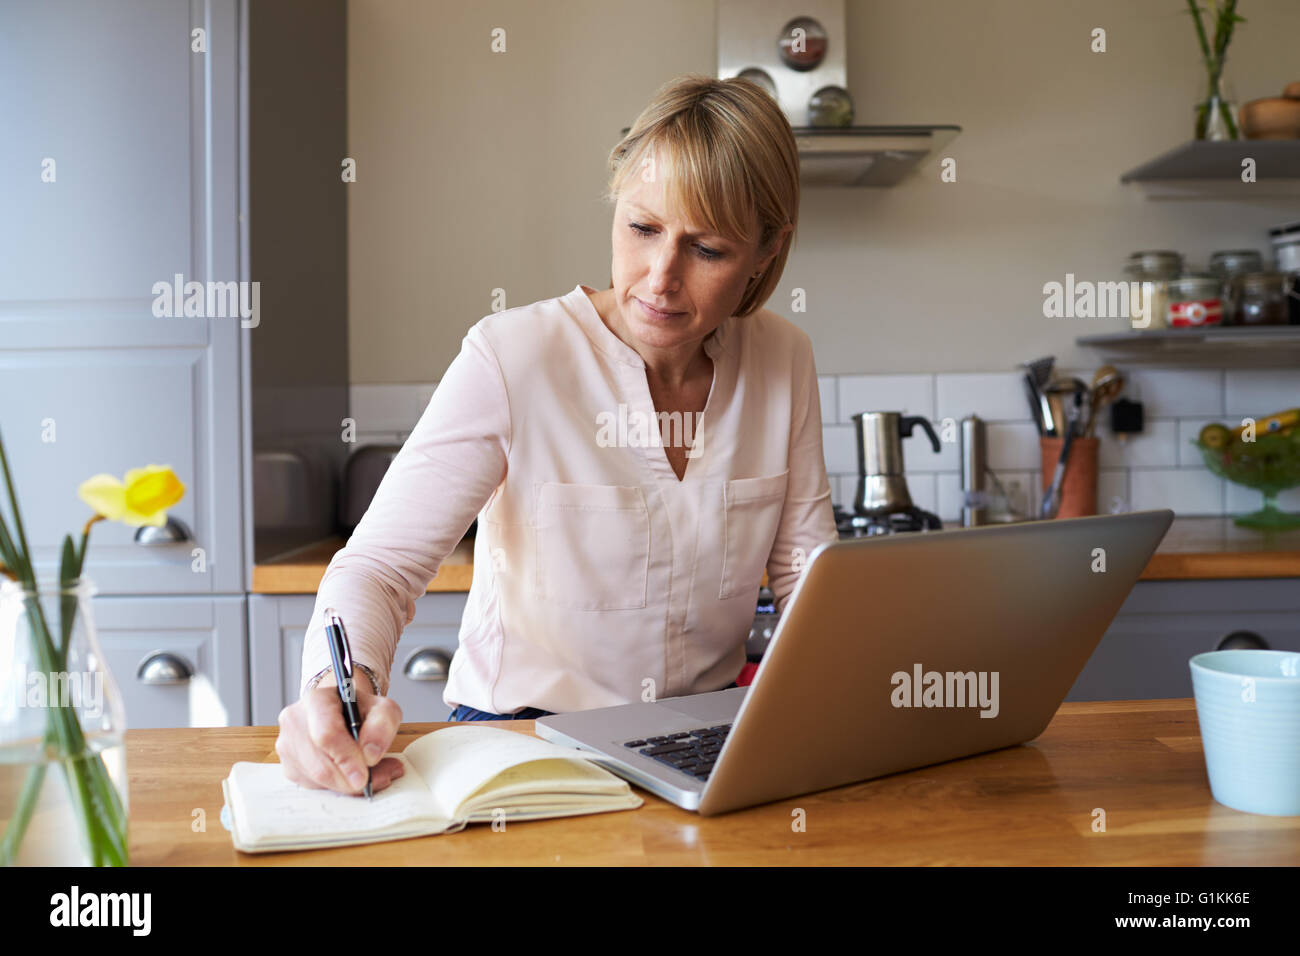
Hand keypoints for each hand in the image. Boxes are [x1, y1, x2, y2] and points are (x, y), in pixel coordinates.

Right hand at [275, 674, 404, 794]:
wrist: (342, 711)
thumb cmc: (360, 710)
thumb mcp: (382, 709)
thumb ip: (382, 726)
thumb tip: (370, 755)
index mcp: (317, 700)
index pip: (327, 734)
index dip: (345, 759)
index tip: (363, 777)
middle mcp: (294, 721)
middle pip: (320, 765)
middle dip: (350, 778)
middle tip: (377, 779)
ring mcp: (287, 746)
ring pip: (317, 780)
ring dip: (346, 784)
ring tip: (371, 774)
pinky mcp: (289, 766)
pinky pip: (314, 786)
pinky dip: (337, 786)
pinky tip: (349, 774)